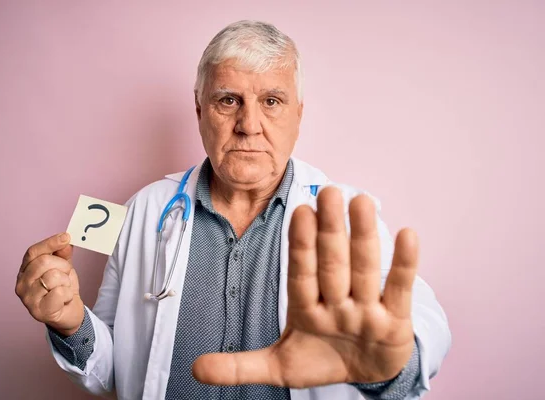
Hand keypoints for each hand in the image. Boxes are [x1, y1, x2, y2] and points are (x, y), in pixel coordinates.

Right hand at [15, 232, 83, 335]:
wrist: (69, 313)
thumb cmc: (62, 289)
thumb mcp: (64, 267)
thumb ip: (63, 254)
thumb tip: (65, 240)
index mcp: (25, 270)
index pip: (33, 252)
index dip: (50, 243)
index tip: (66, 237)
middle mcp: (21, 284)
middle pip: (43, 262)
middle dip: (63, 265)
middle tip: (66, 275)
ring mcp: (28, 299)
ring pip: (52, 277)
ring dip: (66, 282)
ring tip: (64, 289)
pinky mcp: (39, 311)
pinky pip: (59, 293)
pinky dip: (67, 294)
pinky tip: (64, 300)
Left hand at [192, 187, 417, 386]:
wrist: (363, 374)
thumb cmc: (321, 360)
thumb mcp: (279, 367)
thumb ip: (239, 366)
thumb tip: (194, 369)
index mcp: (307, 308)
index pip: (301, 273)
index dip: (300, 245)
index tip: (298, 212)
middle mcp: (337, 302)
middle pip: (332, 264)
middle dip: (330, 231)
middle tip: (328, 191)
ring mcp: (367, 309)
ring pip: (364, 269)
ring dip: (363, 237)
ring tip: (362, 200)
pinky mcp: (396, 320)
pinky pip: (399, 289)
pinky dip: (404, 264)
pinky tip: (407, 233)